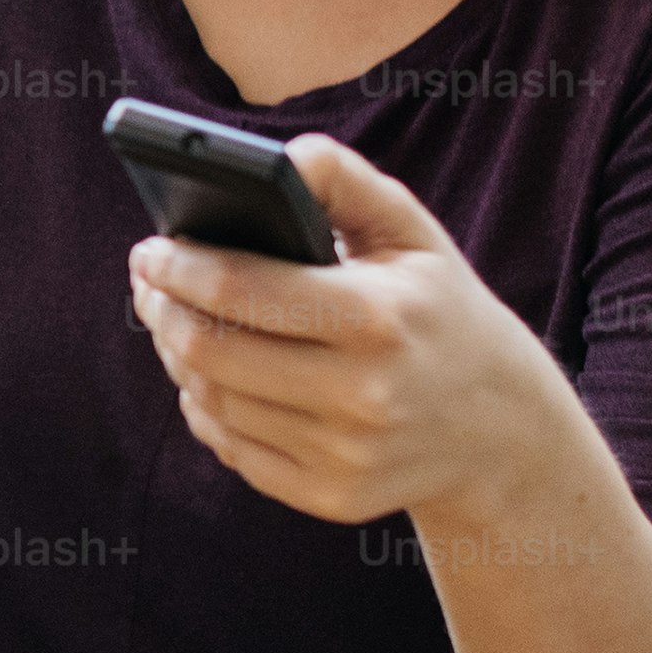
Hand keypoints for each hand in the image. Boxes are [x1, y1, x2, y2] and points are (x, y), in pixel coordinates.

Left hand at [123, 138, 569, 530]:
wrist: (502, 428)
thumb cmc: (440, 311)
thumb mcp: (413, 235)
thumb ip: (347, 183)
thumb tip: (285, 156)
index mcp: (378, 317)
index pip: (240, 290)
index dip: (178, 267)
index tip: (150, 249)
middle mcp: (362, 394)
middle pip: (211, 351)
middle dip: (163, 310)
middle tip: (149, 283)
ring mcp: (345, 454)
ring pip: (213, 400)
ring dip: (177, 356)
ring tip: (173, 321)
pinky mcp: (331, 497)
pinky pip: (233, 449)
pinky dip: (205, 407)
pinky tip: (207, 377)